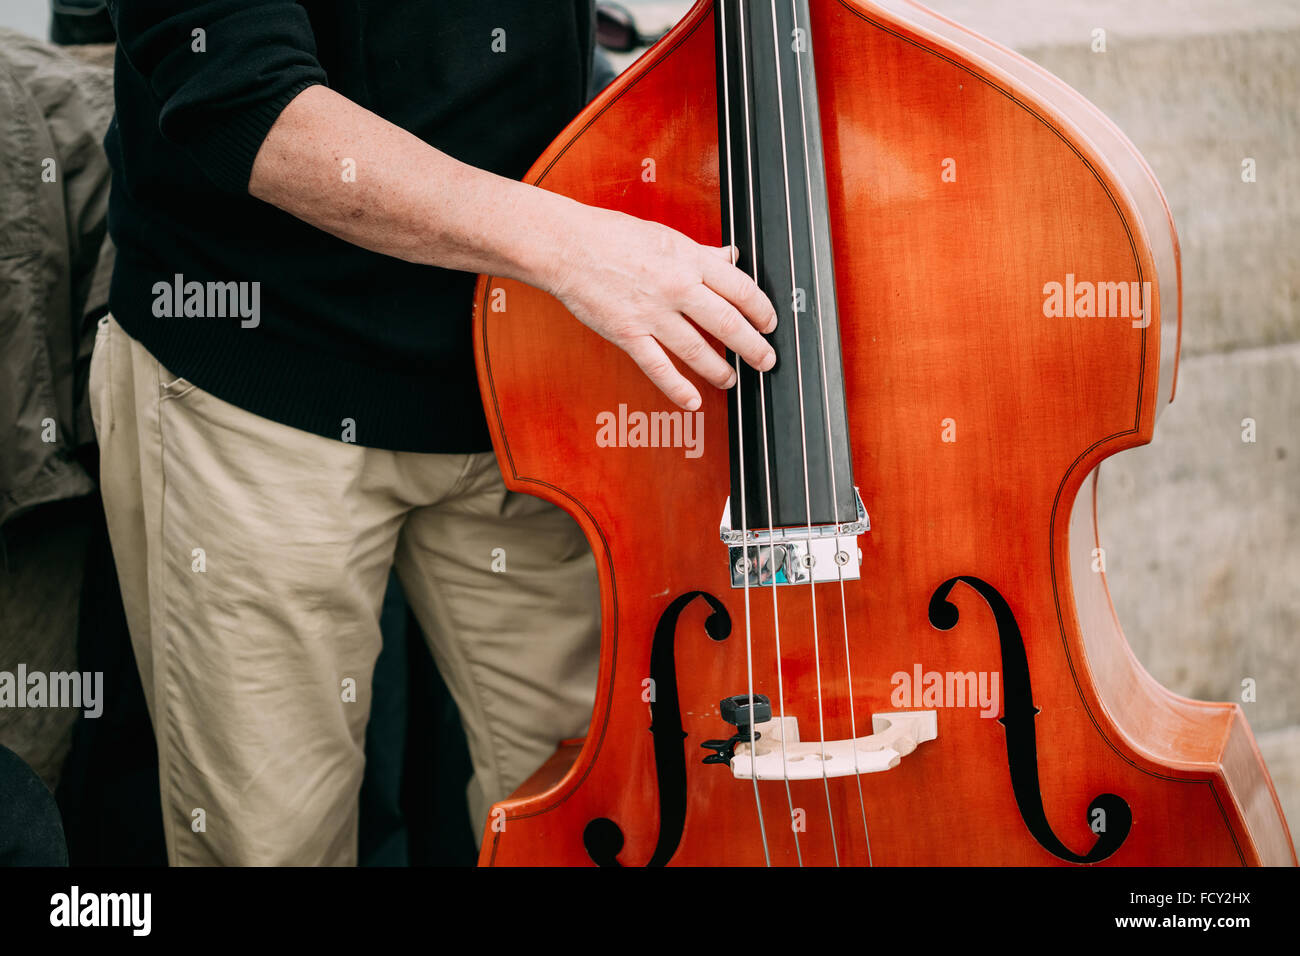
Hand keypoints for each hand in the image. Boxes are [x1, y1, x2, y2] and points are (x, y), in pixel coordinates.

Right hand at [547, 204, 777, 409]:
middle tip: (766, 360)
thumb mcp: (667, 237)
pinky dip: (678, 388)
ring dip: (720, 370)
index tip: (770, 323)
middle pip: (727, 323)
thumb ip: (701, 252)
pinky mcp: (627, 333)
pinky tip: (693, 400)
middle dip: (753, 347)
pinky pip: (658, 367)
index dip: (762, 310)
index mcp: (689, 260)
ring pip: (697, 350)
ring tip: (732, 379)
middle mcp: (676, 287)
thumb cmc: (613, 236)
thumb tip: (730, 257)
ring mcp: (651, 313)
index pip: (740, 288)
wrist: (567, 246)